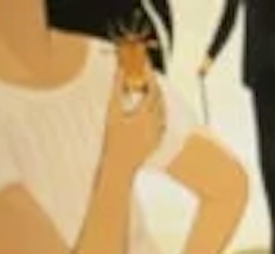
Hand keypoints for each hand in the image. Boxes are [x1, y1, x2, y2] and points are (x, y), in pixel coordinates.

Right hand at [105, 59, 168, 173]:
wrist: (120, 164)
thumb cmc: (114, 138)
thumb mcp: (113, 112)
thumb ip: (117, 89)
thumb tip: (120, 72)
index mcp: (146, 114)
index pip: (153, 90)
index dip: (151, 77)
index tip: (146, 67)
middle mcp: (156, 123)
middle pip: (160, 99)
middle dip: (154, 86)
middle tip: (146, 75)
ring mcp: (159, 132)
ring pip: (162, 110)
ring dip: (156, 98)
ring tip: (146, 88)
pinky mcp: (158, 139)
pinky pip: (161, 121)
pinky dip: (157, 110)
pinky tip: (149, 108)